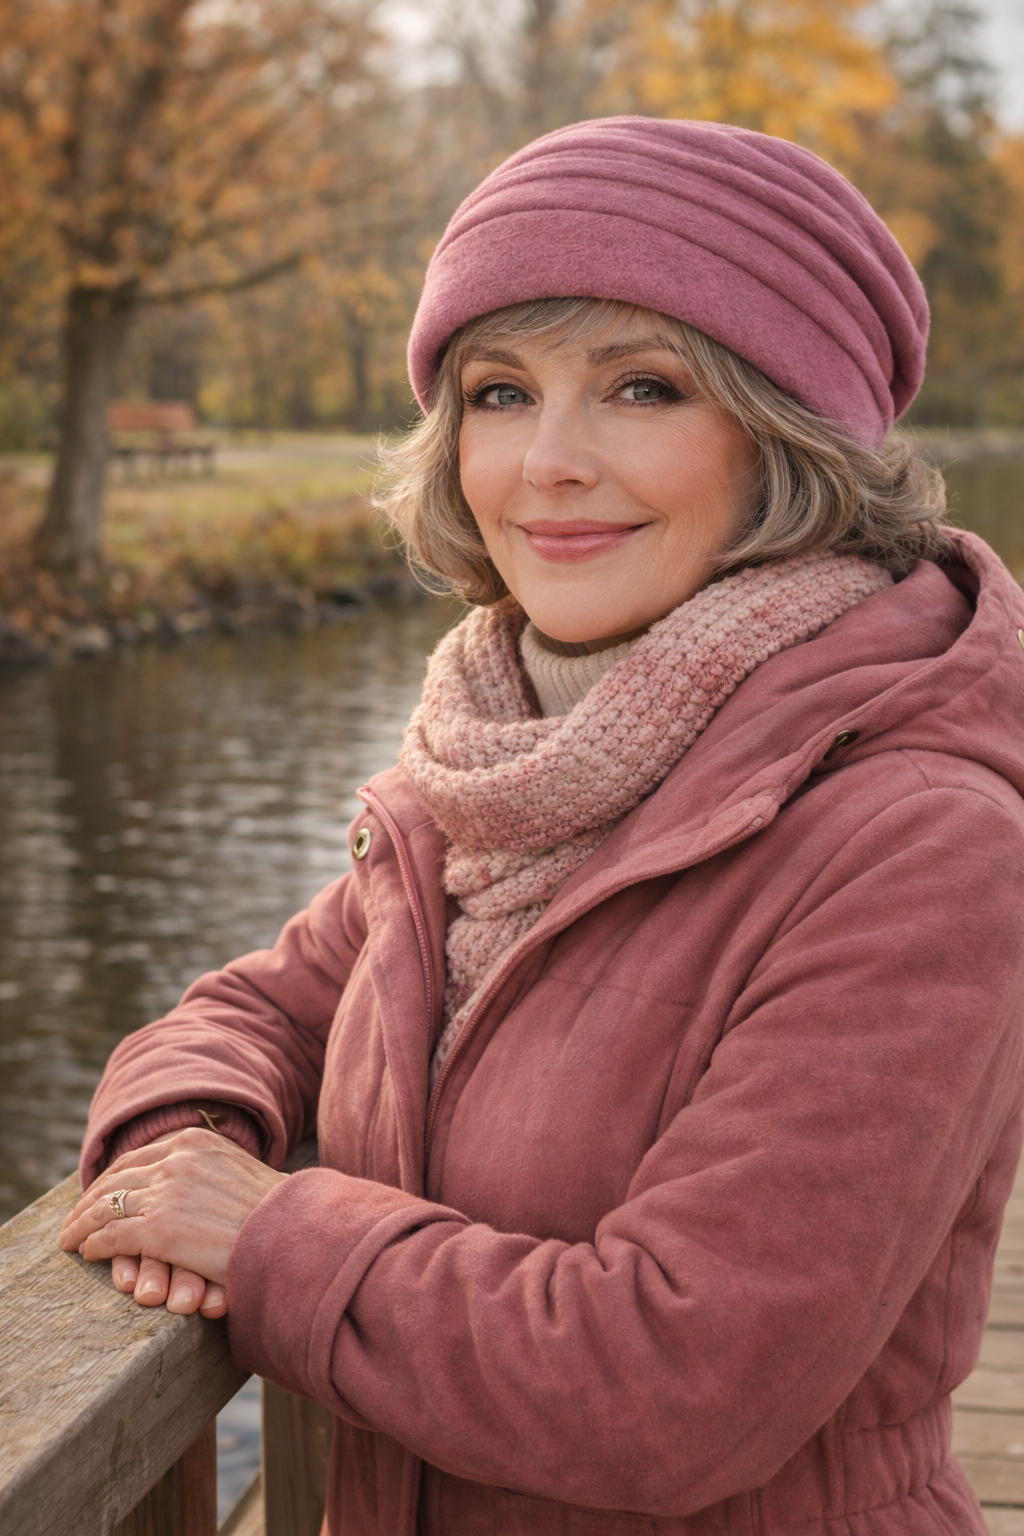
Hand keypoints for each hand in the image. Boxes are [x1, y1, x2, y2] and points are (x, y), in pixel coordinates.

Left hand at [58, 1128, 285, 1312]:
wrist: (293, 1231)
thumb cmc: (274, 1212)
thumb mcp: (238, 1173)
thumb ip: (209, 1172)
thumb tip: (196, 1187)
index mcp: (193, 1141)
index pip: (136, 1156)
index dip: (110, 1178)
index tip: (98, 1194)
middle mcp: (175, 1159)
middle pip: (115, 1178)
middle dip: (89, 1200)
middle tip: (74, 1219)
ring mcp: (166, 1191)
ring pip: (105, 1206)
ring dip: (82, 1224)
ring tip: (70, 1238)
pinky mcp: (160, 1228)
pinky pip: (111, 1235)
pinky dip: (92, 1245)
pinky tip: (85, 1253)